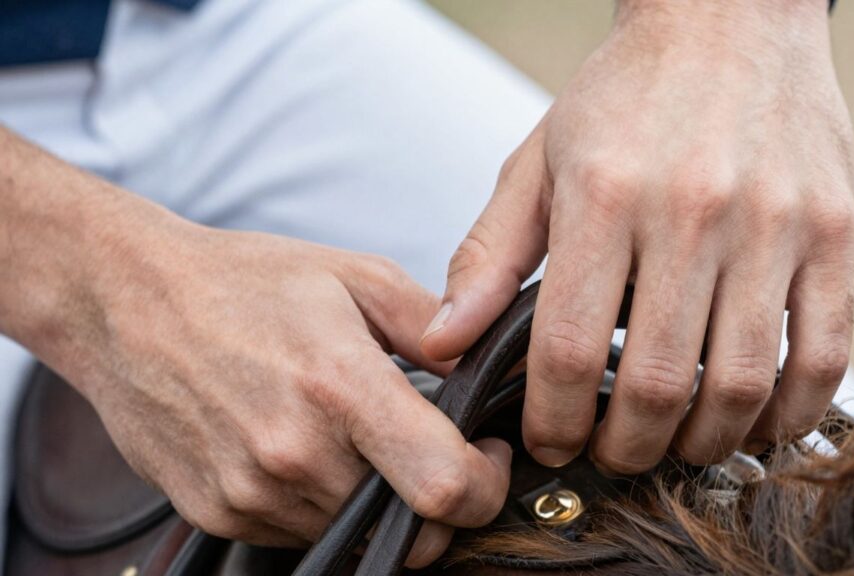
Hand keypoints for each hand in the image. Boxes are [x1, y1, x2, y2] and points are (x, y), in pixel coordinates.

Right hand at [18, 202, 509, 565]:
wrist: (126, 299)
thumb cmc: (242, 281)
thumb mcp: (355, 277)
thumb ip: (434, 326)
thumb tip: (488, 362)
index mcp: (340, 386)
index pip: (444, 487)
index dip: (486, 487)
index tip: (488, 458)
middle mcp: (294, 451)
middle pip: (408, 526)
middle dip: (438, 498)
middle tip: (431, 450)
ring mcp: (250, 490)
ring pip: (355, 532)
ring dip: (377, 500)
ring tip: (357, 437)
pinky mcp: (217, 512)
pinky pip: (299, 533)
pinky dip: (323, 505)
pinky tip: (309, 450)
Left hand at [421, 0, 853, 469]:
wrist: (730, 18)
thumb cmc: (627, 94)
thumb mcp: (538, 161)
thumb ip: (488, 257)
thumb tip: (444, 342)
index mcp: (604, 195)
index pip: (570, 349)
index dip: (556, 420)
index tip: (553, 442)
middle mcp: (692, 211)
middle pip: (658, 383)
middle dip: (627, 447)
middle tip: (615, 452)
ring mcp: (774, 223)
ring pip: (742, 383)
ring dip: (704, 443)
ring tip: (677, 444)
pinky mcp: (835, 231)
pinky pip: (824, 353)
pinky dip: (792, 412)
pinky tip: (758, 423)